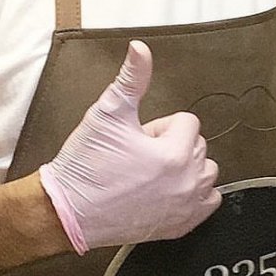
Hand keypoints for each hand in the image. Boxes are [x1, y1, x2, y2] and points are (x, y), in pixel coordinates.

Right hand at [39, 41, 219, 252]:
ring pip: (206, 173)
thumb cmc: (85, 164)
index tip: (137, 138)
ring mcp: (186, 207)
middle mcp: (187, 182)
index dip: (159, 125)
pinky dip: (195, 194)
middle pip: (197, 145)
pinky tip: (168, 190)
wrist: (67, 211)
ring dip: (186, 167)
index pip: (187, 122)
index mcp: (174, 153)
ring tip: (152, 172)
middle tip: (139, 155)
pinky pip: (208, 202)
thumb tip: (140, 48)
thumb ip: (131, 78)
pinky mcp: (180, 226)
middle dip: (172, 144)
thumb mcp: (107, 113)